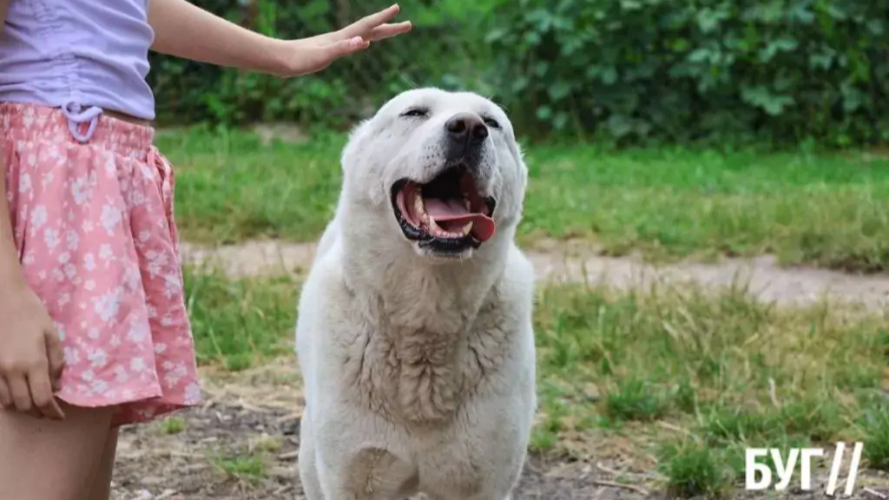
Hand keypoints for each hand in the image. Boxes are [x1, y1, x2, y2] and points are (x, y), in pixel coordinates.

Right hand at [0, 281, 65, 419]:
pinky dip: (6, 398)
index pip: (43, 399)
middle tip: (48, 411)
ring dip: (21, 406)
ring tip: (33, 403)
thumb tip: (57, 387)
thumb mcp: (52, 335)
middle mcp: (12, 370)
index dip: (52, 412)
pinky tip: (15, 393)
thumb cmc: (31, 313)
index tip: (59, 417)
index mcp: (33, 362)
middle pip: (25, 405)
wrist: (2, 297)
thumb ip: (56, 363)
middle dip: (38, 412)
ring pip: (8, 402)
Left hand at [272, 4, 411, 76]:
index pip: (368, 26)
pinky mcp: (328, 49)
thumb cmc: (299, 59)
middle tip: (408, 24)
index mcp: (342, 38)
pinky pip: (353, 43)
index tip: (398, 10)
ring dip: (378, 31)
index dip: (383, 18)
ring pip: (363, 34)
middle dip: (389, 26)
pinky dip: (363, 41)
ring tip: (389, 29)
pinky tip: (364, 43)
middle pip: (370, 29)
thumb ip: (343, 48)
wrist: (279, 59)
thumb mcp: (323, 56)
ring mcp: (335, 42)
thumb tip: (364, 41)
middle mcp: (341, 38)